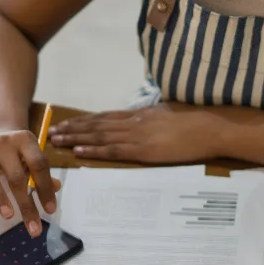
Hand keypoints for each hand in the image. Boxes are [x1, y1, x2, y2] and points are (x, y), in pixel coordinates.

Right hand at [0, 128, 60, 237]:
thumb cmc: (18, 151)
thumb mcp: (32, 157)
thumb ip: (42, 172)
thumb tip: (57, 187)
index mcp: (25, 140)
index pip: (38, 164)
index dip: (45, 188)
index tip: (50, 210)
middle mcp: (4, 142)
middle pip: (15, 174)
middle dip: (26, 203)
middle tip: (34, 227)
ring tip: (8, 215)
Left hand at [48, 104, 219, 162]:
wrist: (211, 126)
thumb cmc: (197, 122)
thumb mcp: (169, 114)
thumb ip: (153, 119)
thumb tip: (146, 122)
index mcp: (141, 114)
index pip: (105, 116)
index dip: (84, 120)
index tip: (67, 122)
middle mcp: (134, 122)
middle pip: (96, 124)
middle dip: (73, 128)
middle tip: (52, 131)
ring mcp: (138, 135)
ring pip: (99, 135)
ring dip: (76, 137)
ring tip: (57, 140)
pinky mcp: (144, 150)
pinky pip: (113, 150)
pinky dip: (94, 150)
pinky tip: (79, 150)